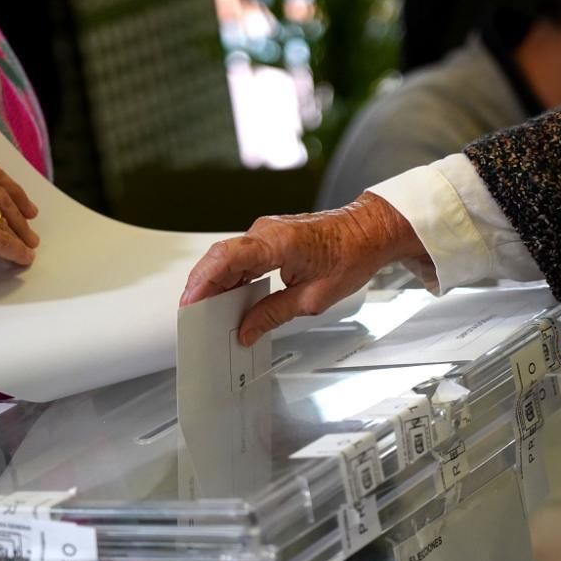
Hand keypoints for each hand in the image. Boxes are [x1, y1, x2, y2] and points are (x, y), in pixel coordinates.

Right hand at [0, 144, 39, 281]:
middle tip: (30, 225)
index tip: (22, 201)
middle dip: (20, 213)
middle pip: (0, 193)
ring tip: (27, 244)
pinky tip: (21, 257)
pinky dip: (15, 251)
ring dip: (18, 234)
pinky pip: (1, 241)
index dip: (11, 188)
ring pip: (1, 218)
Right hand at [181, 192, 425, 344]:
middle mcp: (267, 231)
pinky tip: (229, 297)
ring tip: (209, 312)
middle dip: (202, 288)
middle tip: (194, 317)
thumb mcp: (314, 299)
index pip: (227, 258)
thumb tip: (247, 329)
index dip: (203, 281)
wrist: (370, 231)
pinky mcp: (270, 237)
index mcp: (278, 243)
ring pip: (228, 257)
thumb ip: (274, 314)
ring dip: (216, 283)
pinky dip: (231, 276)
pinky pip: (242, 256)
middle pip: (220, 258)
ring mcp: (266, 232)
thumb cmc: (351, 255)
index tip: (190, 303)